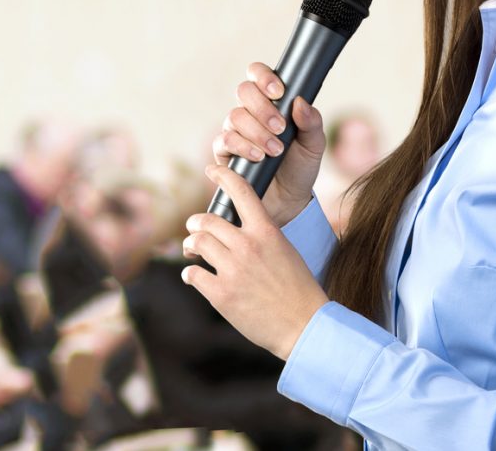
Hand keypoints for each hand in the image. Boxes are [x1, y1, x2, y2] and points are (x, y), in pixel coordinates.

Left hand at [181, 164, 328, 359]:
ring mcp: (232, 270)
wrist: (304, 326)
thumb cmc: (298, 290)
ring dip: (190, 245)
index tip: (212, 169)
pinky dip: (190, 273)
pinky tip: (194, 276)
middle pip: (207, 220)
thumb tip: (237, 230)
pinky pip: (192, 273)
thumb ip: (262, 237)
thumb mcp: (286, 251)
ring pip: (196, 242)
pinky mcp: (221, 293)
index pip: (241, 191)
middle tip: (194, 228)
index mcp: (267, 232)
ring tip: (192, 250)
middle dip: (196, 222)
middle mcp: (247, 246)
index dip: (223, 175)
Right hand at [209, 62, 326, 225]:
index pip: (258, 74)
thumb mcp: (314, 145)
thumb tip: (300, 102)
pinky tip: (258, 156)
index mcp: (271, 101)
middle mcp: (250, 112)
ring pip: (235, 116)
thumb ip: (311, 122)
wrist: (288, 200)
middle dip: (263, 108)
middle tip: (281, 128)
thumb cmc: (300, 167)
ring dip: (257, 132)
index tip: (279, 92)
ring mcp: (235, 130)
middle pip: (244, 91)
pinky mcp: (224, 152)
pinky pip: (225, 140)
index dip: (264, 77)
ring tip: (275, 150)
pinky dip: (243, 146)